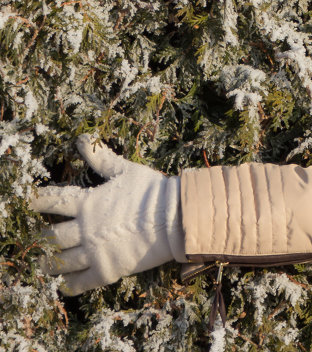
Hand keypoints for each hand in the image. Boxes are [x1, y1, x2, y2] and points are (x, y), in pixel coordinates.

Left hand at [31, 135, 184, 294]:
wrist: (175, 218)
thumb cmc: (152, 191)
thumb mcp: (126, 171)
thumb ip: (101, 158)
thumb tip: (83, 139)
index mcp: (88, 203)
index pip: (51, 202)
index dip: (34, 202)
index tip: (25, 203)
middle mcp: (86, 229)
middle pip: (50, 237)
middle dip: (37, 240)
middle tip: (32, 241)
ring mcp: (95, 251)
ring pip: (60, 262)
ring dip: (47, 264)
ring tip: (41, 264)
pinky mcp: (107, 269)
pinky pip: (79, 282)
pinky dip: (67, 284)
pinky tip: (61, 284)